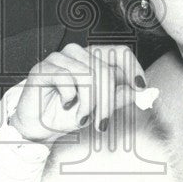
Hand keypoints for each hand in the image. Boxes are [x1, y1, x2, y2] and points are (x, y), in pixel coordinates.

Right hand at [11, 43, 146, 143]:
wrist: (39, 128)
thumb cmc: (68, 115)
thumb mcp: (100, 109)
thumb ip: (120, 98)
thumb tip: (143, 92)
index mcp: (92, 58)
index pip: (120, 53)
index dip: (133, 69)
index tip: (141, 89)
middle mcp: (77, 53)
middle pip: (105, 70)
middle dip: (107, 101)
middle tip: (102, 123)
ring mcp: (59, 59)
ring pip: (88, 75)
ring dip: (89, 103)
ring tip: (82, 118)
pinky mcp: (43, 69)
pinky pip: (67, 79)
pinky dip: (70, 98)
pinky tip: (65, 104)